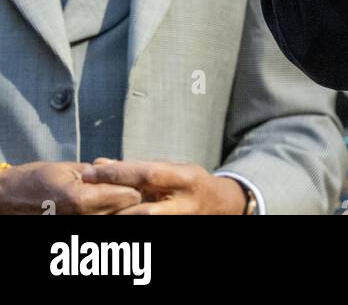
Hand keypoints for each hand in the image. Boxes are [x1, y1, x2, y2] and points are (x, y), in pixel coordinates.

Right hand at [0, 160, 141, 214]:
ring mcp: (78, 228)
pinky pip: (101, 222)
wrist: (7, 200)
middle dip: (128, 195)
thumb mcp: (71, 168)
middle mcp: (83, 218)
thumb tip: (127, 172)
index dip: (133, 184)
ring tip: (106, 194)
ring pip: (116, 218)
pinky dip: (105, 214)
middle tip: (121, 183)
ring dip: (117, 206)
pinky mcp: (73, 233)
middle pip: (127, 210)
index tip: (129, 176)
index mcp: (82, 200)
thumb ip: (102, 173)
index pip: (130, 196)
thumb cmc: (35, 180)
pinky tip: (97, 204)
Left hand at [81, 160, 246, 214]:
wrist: (218, 206)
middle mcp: (183, 203)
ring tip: (91, 212)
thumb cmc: (189, 182)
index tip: (91, 171)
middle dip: (111, 201)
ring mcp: (178, 220)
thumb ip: (139, 167)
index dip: (117, 173)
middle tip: (83, 196)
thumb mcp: (171, 168)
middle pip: (142, 207)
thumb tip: (100, 163)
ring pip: (141, 223)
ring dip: (115, 219)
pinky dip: (126, 223)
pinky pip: (145, 229)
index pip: (147, 174)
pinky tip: (108, 218)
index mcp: (184, 178)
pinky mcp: (172, 229)